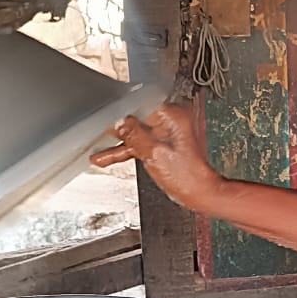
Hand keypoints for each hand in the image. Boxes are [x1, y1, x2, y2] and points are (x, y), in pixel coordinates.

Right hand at [90, 104, 225, 210]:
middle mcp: (171, 120)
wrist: (200, 193)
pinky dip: (127, 149)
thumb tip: (118, 121)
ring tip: (98, 150)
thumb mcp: (155, 154)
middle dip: (117, 126)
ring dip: (118, 142)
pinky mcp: (163, 143)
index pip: (140, 103)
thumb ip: (134, 135)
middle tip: (96, 130)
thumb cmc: (188, 177)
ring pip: (136, 131)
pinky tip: (107, 156)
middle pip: (136, 116)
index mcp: (173, 116)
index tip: (103, 114)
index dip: (120, 109)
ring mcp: (167, 132)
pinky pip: (141, 142)